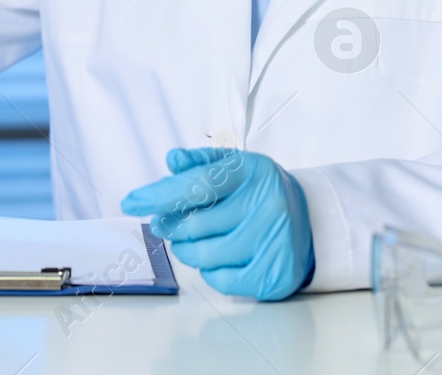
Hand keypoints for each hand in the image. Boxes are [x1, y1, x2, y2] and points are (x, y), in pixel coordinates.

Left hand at [120, 147, 313, 300]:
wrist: (309, 220)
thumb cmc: (259, 192)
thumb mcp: (235, 167)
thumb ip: (200, 164)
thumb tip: (172, 160)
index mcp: (254, 171)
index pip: (199, 184)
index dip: (161, 194)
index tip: (131, 202)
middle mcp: (268, 205)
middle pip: (196, 226)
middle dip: (172, 227)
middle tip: (166, 224)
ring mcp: (275, 242)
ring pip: (204, 257)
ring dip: (188, 251)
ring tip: (194, 240)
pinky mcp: (276, 274)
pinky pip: (221, 281)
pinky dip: (211, 272)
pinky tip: (222, 257)